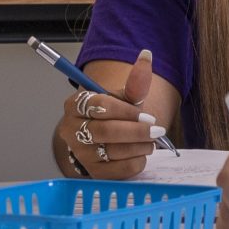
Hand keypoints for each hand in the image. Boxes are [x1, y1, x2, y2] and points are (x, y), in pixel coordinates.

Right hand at [53, 50, 168, 178]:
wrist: (102, 140)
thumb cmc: (112, 116)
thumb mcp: (122, 98)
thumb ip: (134, 82)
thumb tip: (147, 56)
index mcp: (75, 105)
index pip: (100, 106)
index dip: (127, 112)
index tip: (148, 116)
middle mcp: (71, 130)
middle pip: (105, 131)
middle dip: (136, 131)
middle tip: (157, 130)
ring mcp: (80, 153)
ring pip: (113, 151)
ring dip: (139, 146)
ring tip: (151, 141)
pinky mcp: (92, 173)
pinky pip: (118, 171)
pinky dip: (136, 162)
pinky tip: (141, 153)